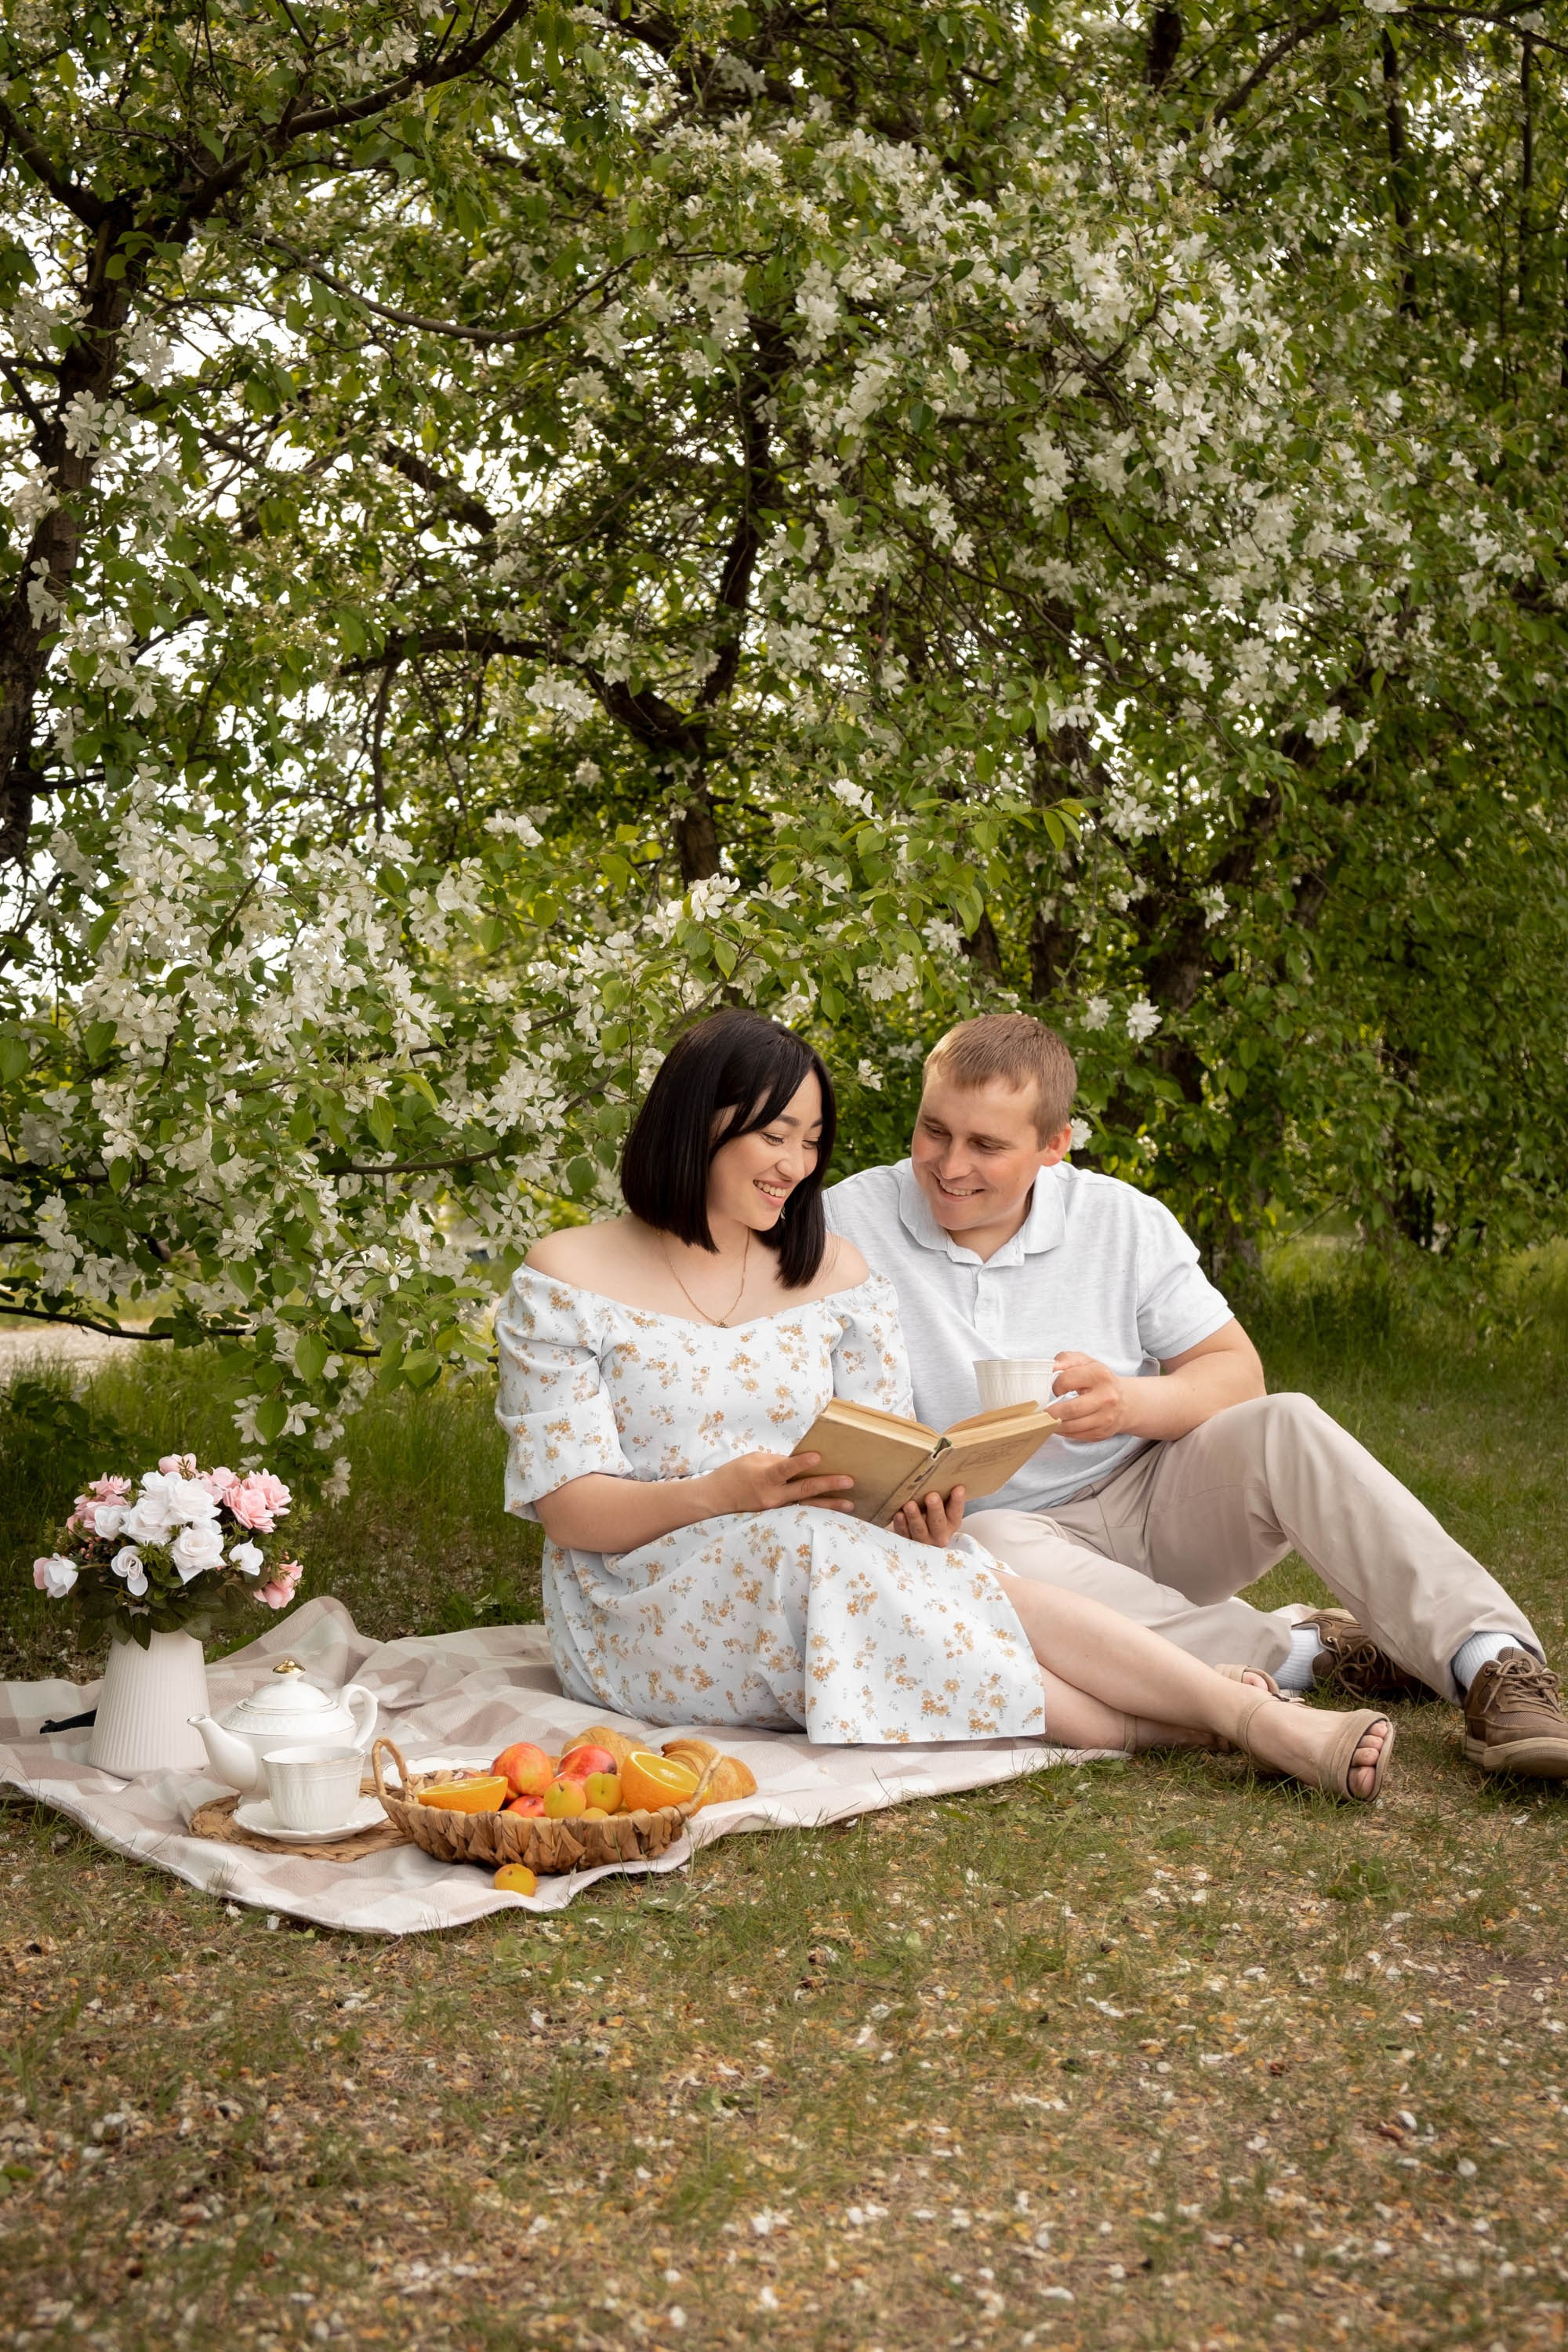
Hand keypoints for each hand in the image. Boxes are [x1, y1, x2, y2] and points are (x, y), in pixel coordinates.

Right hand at [702, 1449, 855, 1517]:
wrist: (718, 1497)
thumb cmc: (736, 1473)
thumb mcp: (755, 1460)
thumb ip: (779, 1461)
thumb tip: (802, 1463)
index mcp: (764, 1477)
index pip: (785, 1469)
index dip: (801, 1463)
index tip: (818, 1456)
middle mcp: (772, 1496)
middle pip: (803, 1490)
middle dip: (827, 1485)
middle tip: (848, 1481)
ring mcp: (776, 1509)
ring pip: (807, 1505)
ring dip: (829, 1504)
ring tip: (850, 1504)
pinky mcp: (778, 1515)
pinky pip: (800, 1511)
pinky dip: (817, 1510)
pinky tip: (834, 1510)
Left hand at [891, 1485, 964, 1546]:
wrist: (920, 1534)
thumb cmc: (931, 1513)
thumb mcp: (943, 1507)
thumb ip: (944, 1494)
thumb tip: (943, 1470)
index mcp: (952, 1522)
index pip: (956, 1511)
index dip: (958, 1500)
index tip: (958, 1488)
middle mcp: (940, 1534)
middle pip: (938, 1522)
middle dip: (935, 1509)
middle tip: (931, 1496)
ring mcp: (924, 1540)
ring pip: (919, 1529)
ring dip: (914, 1517)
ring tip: (909, 1505)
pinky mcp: (907, 1542)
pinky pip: (904, 1533)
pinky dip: (901, 1524)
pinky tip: (899, 1514)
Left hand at [1043, 1352, 1130, 1442]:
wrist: (1125, 1402)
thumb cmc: (1099, 1380)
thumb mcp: (1085, 1362)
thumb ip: (1066, 1359)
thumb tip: (1051, 1366)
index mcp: (1100, 1375)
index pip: (1066, 1381)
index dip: (1056, 1385)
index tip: (1056, 1388)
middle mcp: (1106, 1398)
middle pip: (1070, 1409)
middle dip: (1050, 1412)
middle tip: (1041, 1411)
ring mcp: (1106, 1418)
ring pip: (1071, 1426)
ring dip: (1054, 1424)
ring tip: (1047, 1419)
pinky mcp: (1102, 1433)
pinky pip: (1076, 1436)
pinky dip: (1063, 1432)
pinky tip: (1059, 1425)